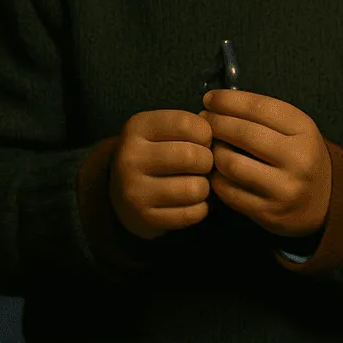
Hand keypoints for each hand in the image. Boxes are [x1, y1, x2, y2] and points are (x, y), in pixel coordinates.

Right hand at [108, 109, 214, 240]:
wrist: (120, 191)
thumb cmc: (155, 153)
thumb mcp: (162, 130)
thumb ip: (191, 127)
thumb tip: (222, 140)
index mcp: (138, 127)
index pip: (187, 124)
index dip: (206, 133)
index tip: (203, 141)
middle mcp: (131, 158)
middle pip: (193, 157)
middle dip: (208, 162)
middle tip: (203, 165)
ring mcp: (135, 191)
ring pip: (195, 188)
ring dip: (205, 187)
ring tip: (198, 183)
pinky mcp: (145, 218)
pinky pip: (192, 214)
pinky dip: (201, 208)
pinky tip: (192, 201)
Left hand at [200, 89, 330, 238]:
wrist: (325, 202)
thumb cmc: (300, 156)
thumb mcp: (296, 130)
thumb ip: (263, 115)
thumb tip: (218, 104)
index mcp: (305, 131)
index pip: (259, 108)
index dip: (228, 101)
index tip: (209, 99)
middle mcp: (298, 159)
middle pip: (244, 134)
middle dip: (216, 123)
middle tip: (203, 120)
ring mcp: (284, 189)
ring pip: (232, 164)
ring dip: (213, 151)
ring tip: (209, 145)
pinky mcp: (269, 213)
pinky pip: (229, 192)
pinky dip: (216, 178)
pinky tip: (214, 170)